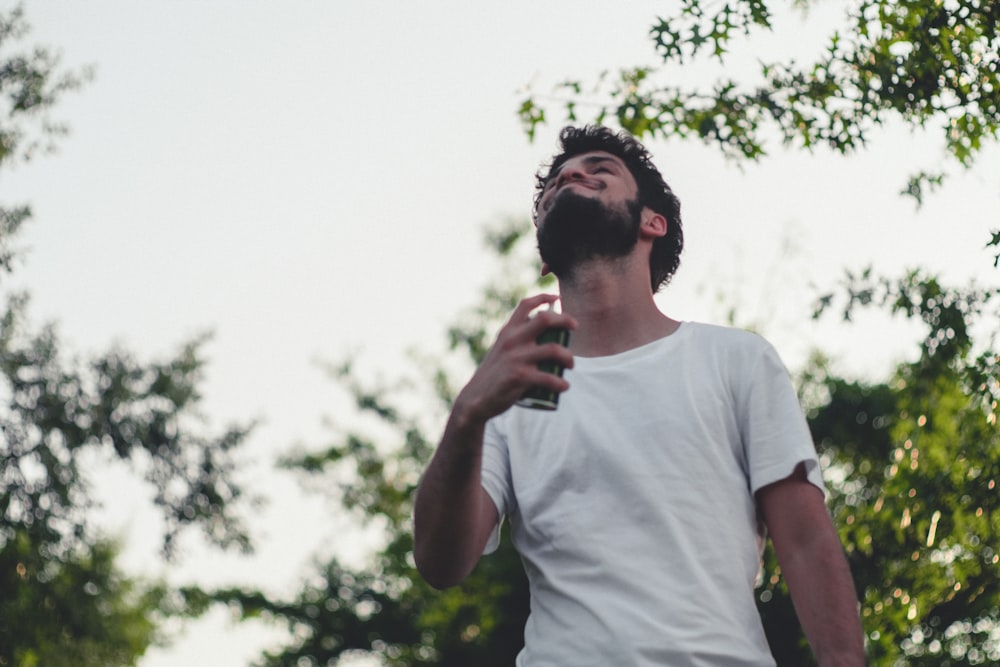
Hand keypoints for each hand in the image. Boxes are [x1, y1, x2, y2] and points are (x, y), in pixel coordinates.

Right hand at [453, 294, 576, 423]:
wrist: (476, 399)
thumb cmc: (494, 375)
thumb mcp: (501, 350)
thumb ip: (516, 341)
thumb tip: (541, 336)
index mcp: (507, 332)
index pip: (525, 305)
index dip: (543, 297)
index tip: (556, 298)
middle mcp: (512, 340)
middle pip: (545, 319)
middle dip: (565, 320)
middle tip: (574, 328)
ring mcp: (516, 358)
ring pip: (554, 349)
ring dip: (568, 357)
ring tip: (571, 365)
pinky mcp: (520, 377)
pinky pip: (549, 378)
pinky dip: (561, 383)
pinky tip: (565, 386)